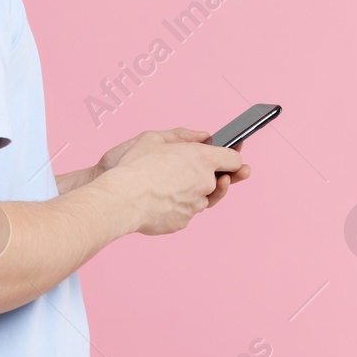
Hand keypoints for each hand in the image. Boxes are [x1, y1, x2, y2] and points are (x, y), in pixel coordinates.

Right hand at [97, 128, 244, 235]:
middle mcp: (205, 183)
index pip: (234, 160)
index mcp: (203, 159)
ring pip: (202, 198)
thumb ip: (184, 135)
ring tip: (169, 184)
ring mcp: (196, 205)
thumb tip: (205, 136)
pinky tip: (158, 199)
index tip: (232, 160)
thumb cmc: (135, 166)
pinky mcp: (183, 221)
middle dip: (214, 176)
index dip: (234, 158)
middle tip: (202, 174)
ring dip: (192, 192)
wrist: (121, 199)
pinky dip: (176, 206)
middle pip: (222, 182)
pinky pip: (185, 212)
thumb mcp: (154, 138)